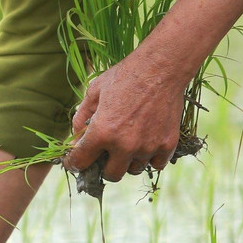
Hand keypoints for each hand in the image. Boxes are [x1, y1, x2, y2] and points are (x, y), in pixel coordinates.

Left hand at [63, 50, 185, 181]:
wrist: (161, 67)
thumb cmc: (125, 76)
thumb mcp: (94, 91)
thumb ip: (81, 117)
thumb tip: (76, 138)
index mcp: (102, 132)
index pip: (80, 162)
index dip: (74, 164)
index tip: (74, 163)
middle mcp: (124, 145)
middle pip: (111, 175)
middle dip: (104, 167)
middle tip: (105, 156)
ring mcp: (147, 147)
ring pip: (134, 169)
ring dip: (129, 161)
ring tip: (129, 143)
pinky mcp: (168, 145)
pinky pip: (156, 164)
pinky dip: (150, 158)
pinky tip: (146, 143)